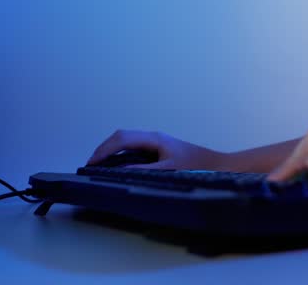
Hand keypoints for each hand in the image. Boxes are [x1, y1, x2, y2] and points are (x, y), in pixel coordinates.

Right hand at [85, 129, 227, 170]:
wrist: (218, 165)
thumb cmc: (197, 167)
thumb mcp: (169, 170)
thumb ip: (145, 171)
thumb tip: (121, 172)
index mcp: (155, 138)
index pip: (122, 139)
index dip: (104, 150)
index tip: (91, 163)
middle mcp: (153, 137)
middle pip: (121, 136)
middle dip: (103, 149)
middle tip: (89, 165)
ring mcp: (155, 142)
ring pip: (126, 140)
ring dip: (110, 150)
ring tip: (97, 166)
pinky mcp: (158, 149)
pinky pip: (133, 147)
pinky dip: (119, 154)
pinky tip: (115, 166)